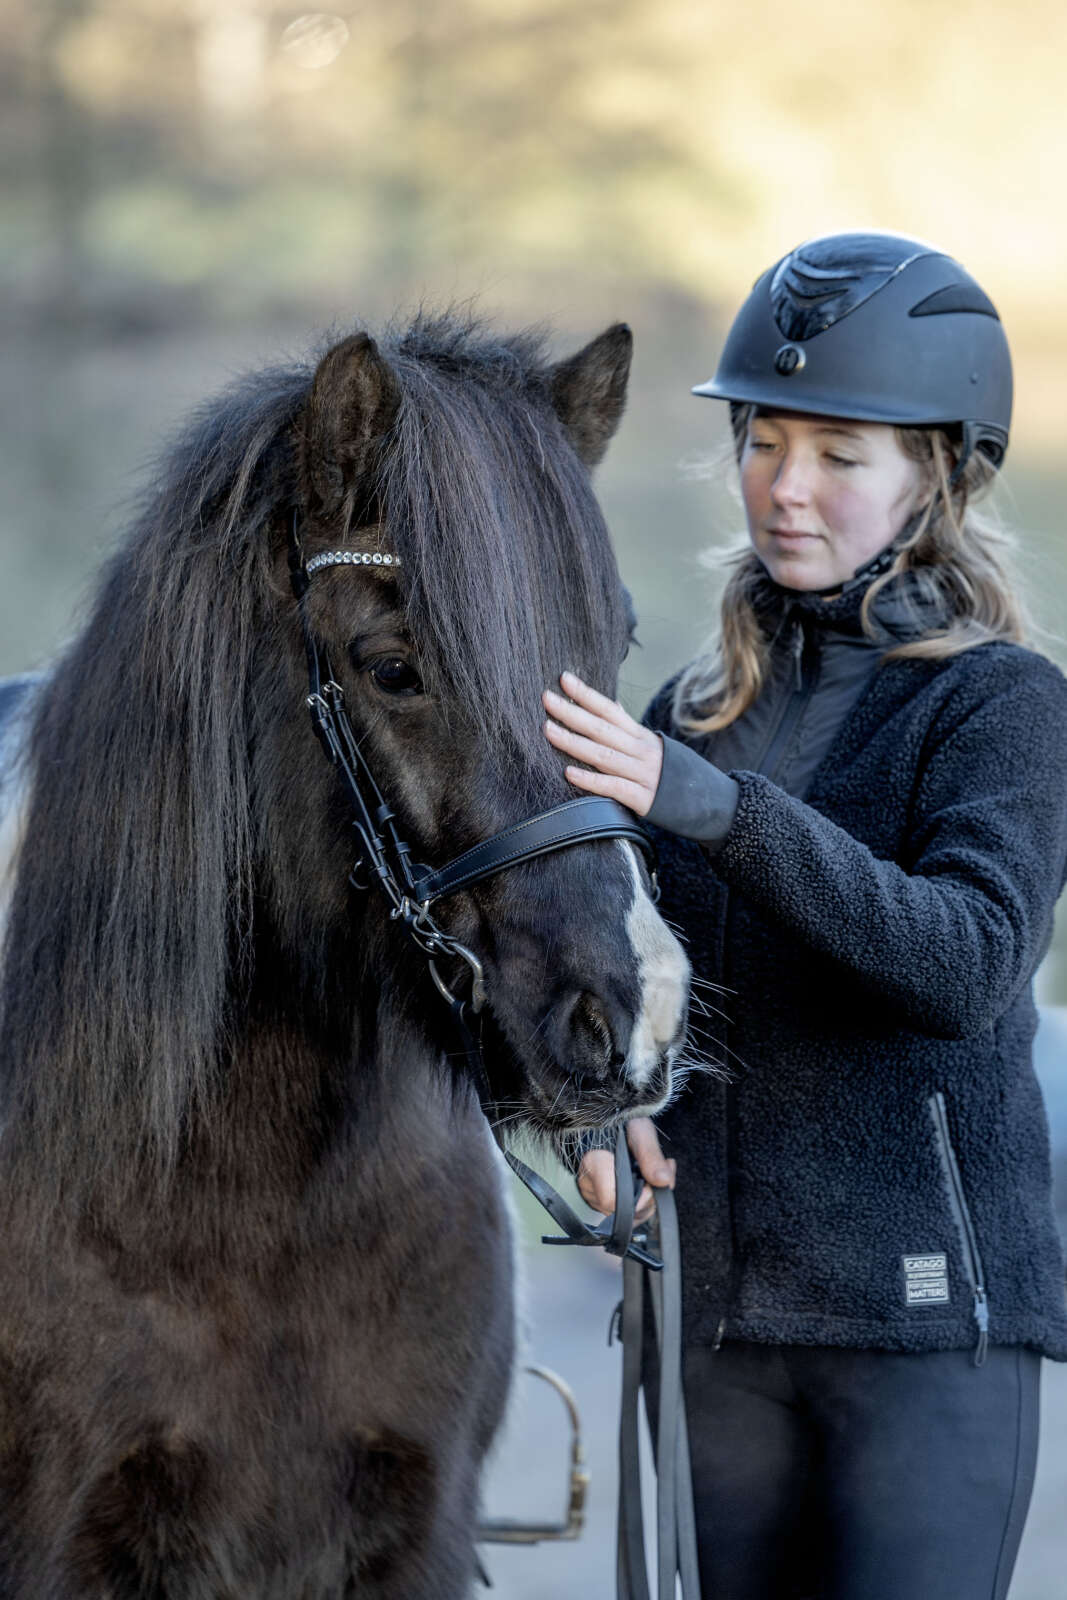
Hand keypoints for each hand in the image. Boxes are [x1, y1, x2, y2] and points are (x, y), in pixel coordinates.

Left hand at [542, 672, 662, 816]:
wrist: (709, 801)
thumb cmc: (672, 772)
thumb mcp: (653, 745)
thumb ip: (629, 728)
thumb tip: (609, 705)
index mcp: (641, 736)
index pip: (610, 710)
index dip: (587, 695)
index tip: (564, 679)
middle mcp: (641, 751)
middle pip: (602, 729)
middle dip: (572, 713)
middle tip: (547, 698)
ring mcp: (643, 774)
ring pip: (604, 755)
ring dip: (574, 742)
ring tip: (549, 730)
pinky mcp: (643, 799)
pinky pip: (614, 787)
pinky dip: (591, 780)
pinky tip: (569, 772)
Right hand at [577, 1116, 675, 1222]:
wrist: (605, 1122)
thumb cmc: (621, 1122)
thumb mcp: (640, 1130)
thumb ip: (651, 1155)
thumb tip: (664, 1181)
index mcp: (593, 1163)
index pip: (612, 1199)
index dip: (640, 1197)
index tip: (655, 1180)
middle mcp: (588, 1184)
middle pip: (623, 1211)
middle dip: (650, 1197)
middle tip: (663, 1171)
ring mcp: (592, 1195)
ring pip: (626, 1215)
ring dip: (649, 1199)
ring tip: (654, 1174)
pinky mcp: (599, 1202)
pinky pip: (625, 1214)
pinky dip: (643, 1203)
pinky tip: (647, 1183)